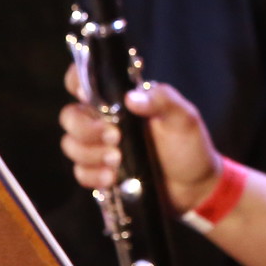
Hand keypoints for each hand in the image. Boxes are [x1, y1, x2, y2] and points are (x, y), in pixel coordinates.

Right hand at [59, 77, 220, 214]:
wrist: (194, 186)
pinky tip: (112, 178)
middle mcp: (105, 120)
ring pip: (70, 144)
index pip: (86, 79)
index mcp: (121, 100)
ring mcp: (100, 147)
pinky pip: (80, 172)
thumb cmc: (189, 144)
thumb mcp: (183, 117)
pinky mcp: (100, 172)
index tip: (87, 94)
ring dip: (89, 153)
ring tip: (117, 161)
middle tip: (114, 138)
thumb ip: (163, 100)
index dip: (77, 81)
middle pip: (70, 116)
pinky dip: (92, 175)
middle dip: (85, 128)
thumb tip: (132, 98)